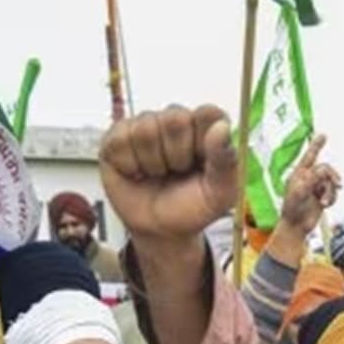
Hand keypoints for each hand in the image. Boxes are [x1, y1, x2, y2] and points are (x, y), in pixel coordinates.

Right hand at [99, 104, 238, 250]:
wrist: (160, 230)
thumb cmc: (193, 206)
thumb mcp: (220, 193)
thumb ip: (226, 160)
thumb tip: (222, 127)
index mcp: (207, 126)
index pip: (207, 113)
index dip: (202, 141)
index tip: (200, 164)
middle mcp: (176, 118)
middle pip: (175, 118)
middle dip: (177, 155)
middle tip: (177, 172)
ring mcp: (145, 124)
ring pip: (145, 130)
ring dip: (152, 163)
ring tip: (157, 173)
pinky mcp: (117, 136)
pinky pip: (120, 141)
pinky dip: (129, 165)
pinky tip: (136, 173)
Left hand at [276, 135, 339, 237]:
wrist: (296, 227)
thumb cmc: (292, 209)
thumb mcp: (300, 191)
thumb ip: (312, 178)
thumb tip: (323, 170)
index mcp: (299, 174)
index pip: (309, 156)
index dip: (316, 145)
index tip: (323, 135)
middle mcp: (308, 179)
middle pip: (326, 170)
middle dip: (332, 177)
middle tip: (338, 184)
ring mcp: (315, 188)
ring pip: (331, 182)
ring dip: (330, 192)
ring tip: (324, 203)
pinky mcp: (322, 197)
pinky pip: (333, 193)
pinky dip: (332, 198)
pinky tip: (325, 206)